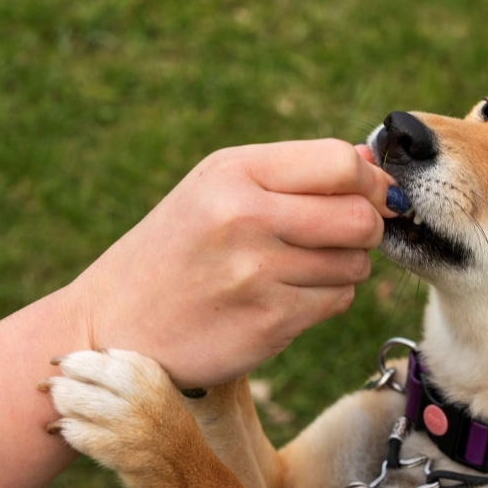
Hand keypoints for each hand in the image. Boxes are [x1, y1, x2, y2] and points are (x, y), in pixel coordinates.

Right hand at [64, 139, 394, 387]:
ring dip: (344, 267)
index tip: (372, 195)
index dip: (370, 182)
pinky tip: (288, 296)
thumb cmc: (179, 249)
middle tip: (344, 235)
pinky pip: (338, 301)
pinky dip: (326, 299)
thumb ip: (294, 173)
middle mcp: (245, 217)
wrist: (115, 324)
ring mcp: (257, 273)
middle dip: (366, 227)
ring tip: (300, 268)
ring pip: (355, 263)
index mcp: (234, 172)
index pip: (340, 163)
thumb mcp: (218, 190)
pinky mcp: (268, 322)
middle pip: (359, 216)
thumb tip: (372, 166)